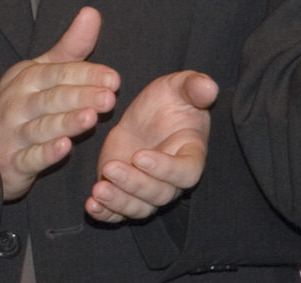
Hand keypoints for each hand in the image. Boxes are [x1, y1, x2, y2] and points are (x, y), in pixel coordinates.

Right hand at [0, 6, 119, 199]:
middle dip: (79, 97)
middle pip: (51, 98)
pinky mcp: (13, 162)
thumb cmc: (20, 105)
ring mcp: (13, 134)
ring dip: (65, 122)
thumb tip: (92, 12)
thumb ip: (70, 48)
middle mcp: (18, 104)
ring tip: (89, 118)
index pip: (57, 74)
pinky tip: (63, 148)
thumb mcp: (41, 73)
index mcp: (27, 79)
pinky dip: (45, 153)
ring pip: (41, 127)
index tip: (113, 78)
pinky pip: (29, 157)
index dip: (84, 75)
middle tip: (108, 98)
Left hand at [87, 69, 217, 222]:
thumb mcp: (180, 86)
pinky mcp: (125, 191)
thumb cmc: (170, 100)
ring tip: (98, 191)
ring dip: (119, 202)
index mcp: (190, 155)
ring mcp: (147, 188)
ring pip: (139, 207)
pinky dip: (106, 214)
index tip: (140, 155)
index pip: (184, 172)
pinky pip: (119, 212)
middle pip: (159, 194)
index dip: (164, 169)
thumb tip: (209, 86)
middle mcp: (171, 179)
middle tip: (110, 168)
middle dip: (134, 184)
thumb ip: (194, 87)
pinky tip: (91, 206)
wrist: (148, 114)